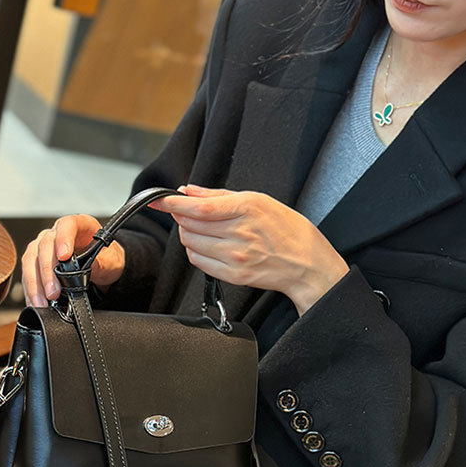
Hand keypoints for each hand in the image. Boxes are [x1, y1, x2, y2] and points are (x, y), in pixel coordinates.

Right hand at [21, 214, 124, 306]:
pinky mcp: (37, 261)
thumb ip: (97, 263)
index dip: (63, 238)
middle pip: (44, 245)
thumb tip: (82, 273)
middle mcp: (57, 233)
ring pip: (31, 260)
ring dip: (34, 283)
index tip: (64, 256)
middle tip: (53, 292)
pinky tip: (34, 302)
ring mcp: (44, 246)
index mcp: (78, 225)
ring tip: (41, 302)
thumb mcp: (110, 261)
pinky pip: (28, 274)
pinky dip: (30, 290)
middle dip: (47, 271)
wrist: (102, 268)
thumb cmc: (106, 259)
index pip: (67, 225)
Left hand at [150, 185, 348, 314]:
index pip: (200, 208)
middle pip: (191, 225)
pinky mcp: (233, 275)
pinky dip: (196, 251)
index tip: (160, 200)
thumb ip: (218, 196)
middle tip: (188, 212)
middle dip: (182, 217)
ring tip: (202, 229)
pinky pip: (199, 262)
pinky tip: (207, 245)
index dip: (174, 204)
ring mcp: (235, 258)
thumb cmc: (285, 228)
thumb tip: (188, 191)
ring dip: (188, 234)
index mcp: (246, 210)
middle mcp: (240, 235)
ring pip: (191, 243)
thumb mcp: (257, 200)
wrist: (305, 262)